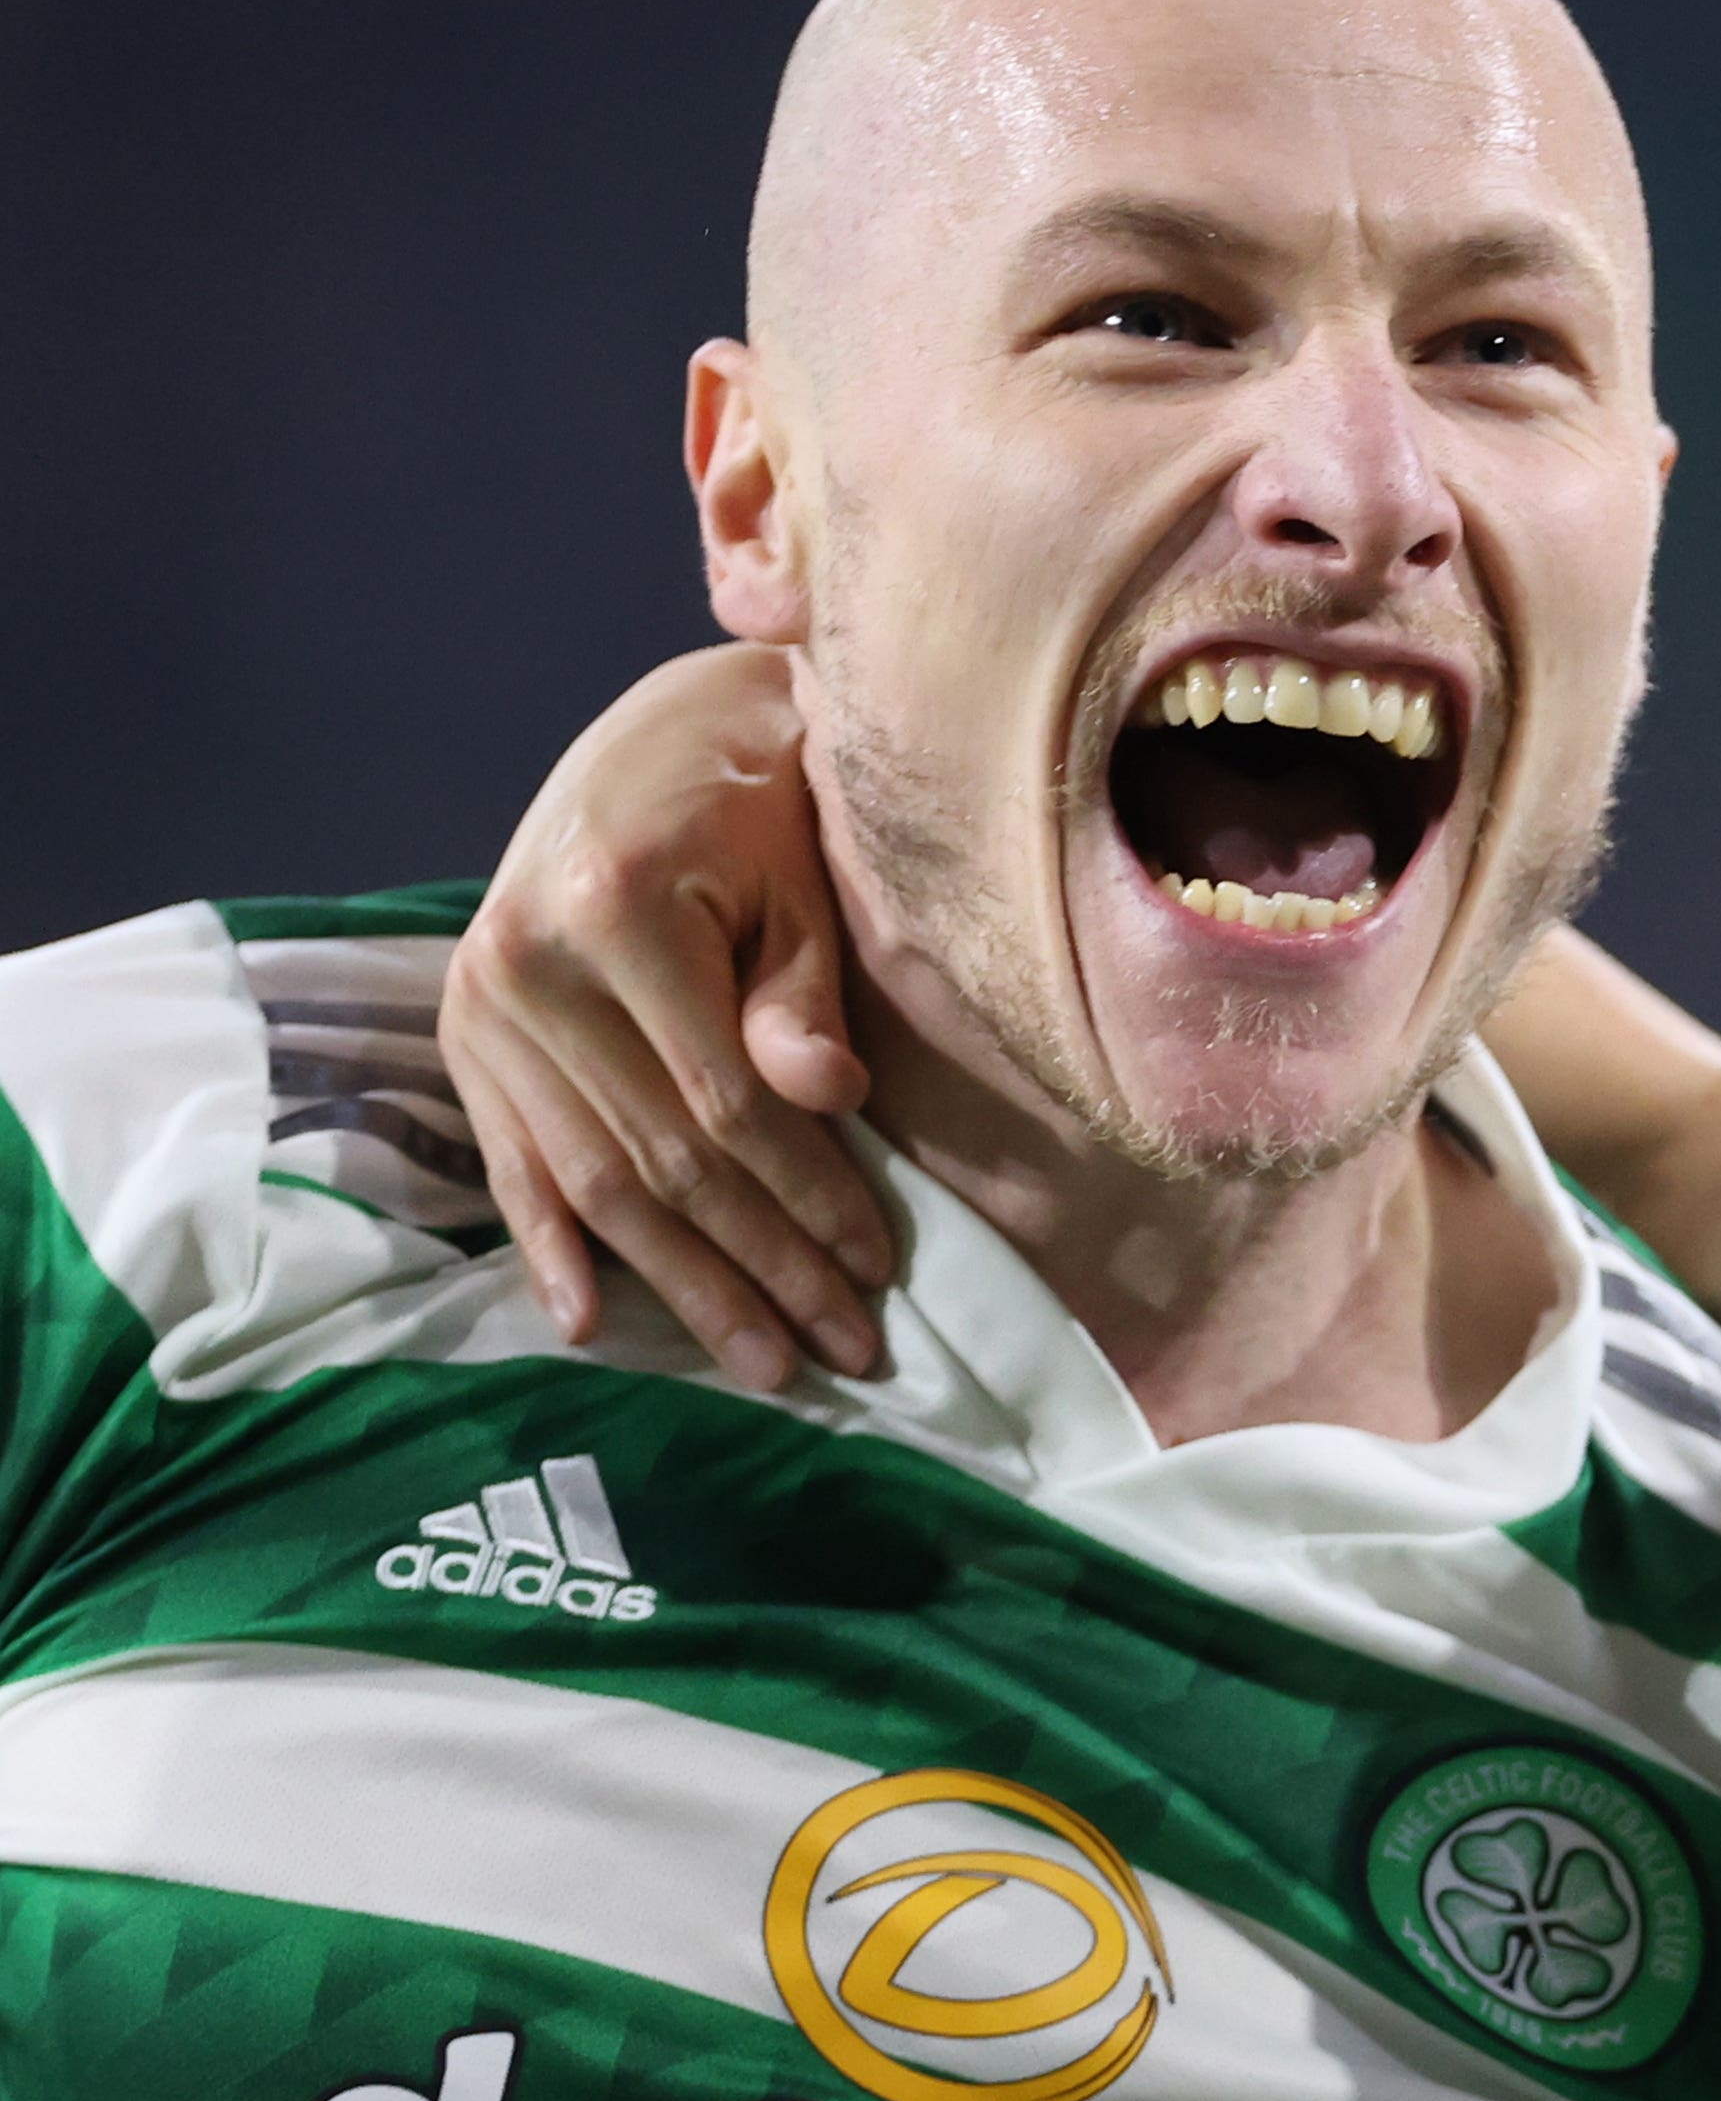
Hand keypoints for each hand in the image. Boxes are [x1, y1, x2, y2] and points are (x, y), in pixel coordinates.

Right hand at [443, 644, 887, 1390]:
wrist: (665, 736)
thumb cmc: (765, 806)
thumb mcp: (803, 882)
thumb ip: (805, 996)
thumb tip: (831, 1106)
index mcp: (616, 909)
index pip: (726, 1103)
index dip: (807, 1197)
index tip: (879, 1268)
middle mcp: (527, 961)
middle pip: (660, 1159)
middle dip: (759, 1266)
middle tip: (842, 1350)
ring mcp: (480, 999)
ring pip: (593, 1181)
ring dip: (681, 1285)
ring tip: (763, 1364)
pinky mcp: (461, 1027)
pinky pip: (511, 1157)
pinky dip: (550, 1246)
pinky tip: (591, 1323)